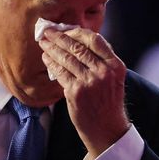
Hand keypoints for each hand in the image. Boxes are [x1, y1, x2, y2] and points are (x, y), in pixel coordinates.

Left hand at [38, 27, 129, 156]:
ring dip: (52, 49)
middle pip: (77, 47)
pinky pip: (59, 72)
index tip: (65, 30)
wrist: (107, 129)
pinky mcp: (76, 92)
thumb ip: (101, 61)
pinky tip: (46, 59)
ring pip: (66, 58)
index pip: (95, 40)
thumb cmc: (107, 102)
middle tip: (47, 32)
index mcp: (115, 65)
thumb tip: (78, 41)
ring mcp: (89, 82)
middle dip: (59, 38)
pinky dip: (51, 64)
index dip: (77, 32)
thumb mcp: (113, 79)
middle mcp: (104, 71)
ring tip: (43, 43)